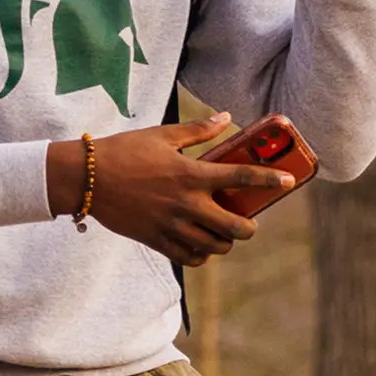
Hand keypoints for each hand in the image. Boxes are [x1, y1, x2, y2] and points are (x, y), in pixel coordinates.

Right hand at [46, 114, 297, 265]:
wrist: (87, 178)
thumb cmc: (125, 151)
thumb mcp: (163, 136)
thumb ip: (198, 131)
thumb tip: (225, 118)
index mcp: (191, 175)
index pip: (240, 178)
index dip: (269, 180)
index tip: (288, 182)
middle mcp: (186, 204)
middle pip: (235, 227)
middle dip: (248, 226)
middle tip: (246, 220)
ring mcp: (172, 226)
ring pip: (215, 247)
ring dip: (225, 241)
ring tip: (223, 231)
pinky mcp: (156, 241)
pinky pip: (190, 258)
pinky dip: (201, 254)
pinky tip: (200, 243)